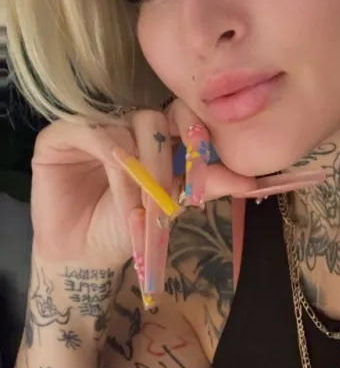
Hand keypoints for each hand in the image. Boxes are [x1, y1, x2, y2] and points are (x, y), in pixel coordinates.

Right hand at [30, 101, 255, 266]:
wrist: (83, 254)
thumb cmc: (125, 228)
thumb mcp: (171, 206)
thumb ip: (204, 186)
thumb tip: (250, 181)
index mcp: (155, 136)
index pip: (181, 113)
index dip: (196, 128)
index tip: (205, 156)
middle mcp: (126, 124)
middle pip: (157, 119)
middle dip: (166, 162)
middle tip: (166, 200)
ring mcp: (95, 125)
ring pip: (127, 127)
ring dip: (139, 171)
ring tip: (140, 209)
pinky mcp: (62, 134)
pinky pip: (93, 132)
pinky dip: (112, 162)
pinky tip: (119, 191)